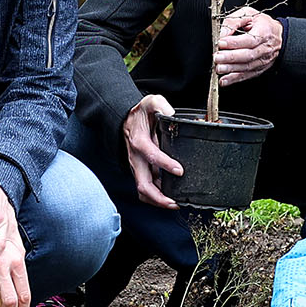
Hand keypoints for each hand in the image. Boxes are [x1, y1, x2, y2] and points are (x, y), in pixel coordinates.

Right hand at [122, 93, 182, 209]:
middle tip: (175, 202)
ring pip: (143, 191)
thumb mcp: (150, 102)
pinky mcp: (140, 171)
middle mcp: (136, 159)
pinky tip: (169, 198)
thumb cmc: (140, 113)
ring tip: (174, 204)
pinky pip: (145, 188)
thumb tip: (172, 113)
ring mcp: (137, 167)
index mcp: (139, 143)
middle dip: (159, 197)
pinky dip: (155, 197)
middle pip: (143, 185)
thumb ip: (161, 105)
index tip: (180, 170)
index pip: (152, 156)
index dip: (165, 164)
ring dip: (157, 201)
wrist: (125, 119)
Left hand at [215, 6, 283, 85]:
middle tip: (217, 57)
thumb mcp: (249, 14)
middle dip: (231, 57)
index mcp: (264, 32)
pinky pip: (247, 75)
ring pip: (247, 67)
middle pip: (248, 55)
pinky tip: (224, 80)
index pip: (250, 40)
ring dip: (231, 69)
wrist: (278, 35)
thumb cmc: (262, 23)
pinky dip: (234, 79)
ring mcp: (263, 60)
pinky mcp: (259, 68)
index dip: (235, 42)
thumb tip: (222, 33)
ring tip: (219, 68)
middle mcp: (265, 48)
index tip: (221, 42)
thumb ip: (233, 21)